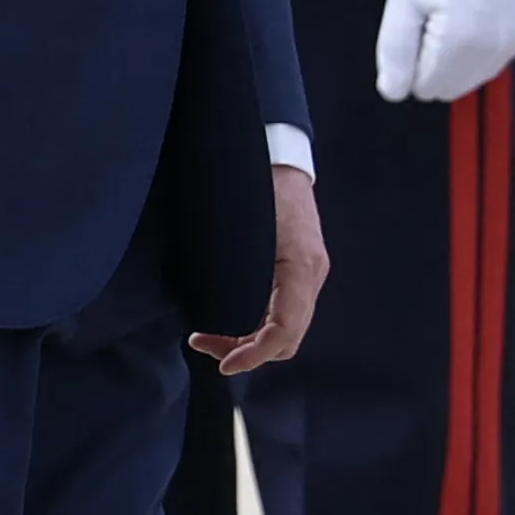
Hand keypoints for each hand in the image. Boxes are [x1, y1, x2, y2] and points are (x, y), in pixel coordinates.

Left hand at [192, 164, 325, 375]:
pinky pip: (284, 310)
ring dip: (250, 340)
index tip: (223, 363)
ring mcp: (310, 272)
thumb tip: (219, 317)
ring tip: (209, 334)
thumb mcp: (240, 230)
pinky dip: (259, 324)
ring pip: (286, 328)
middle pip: (287, 339)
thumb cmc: (254, 183)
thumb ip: (237, 275)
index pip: (284, 332)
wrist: (276, 151)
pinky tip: (231, 317)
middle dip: (246, 351)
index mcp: (301, 268)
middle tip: (203, 343)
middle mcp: (312, 275)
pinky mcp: (301, 267)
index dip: (254, 355)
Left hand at [374, 0, 514, 103]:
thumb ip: (395, 49)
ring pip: (479, 73)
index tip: (416, 25)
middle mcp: (495, 49)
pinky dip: (487, 41)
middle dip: (436, 62)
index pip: (425, 88)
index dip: (412, 62)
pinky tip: (481, 7)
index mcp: (458, 43)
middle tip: (434, 17)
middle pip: (453, 87)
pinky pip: (502, 53)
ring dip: (463, 55)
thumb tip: (394, 92)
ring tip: (458, 9)